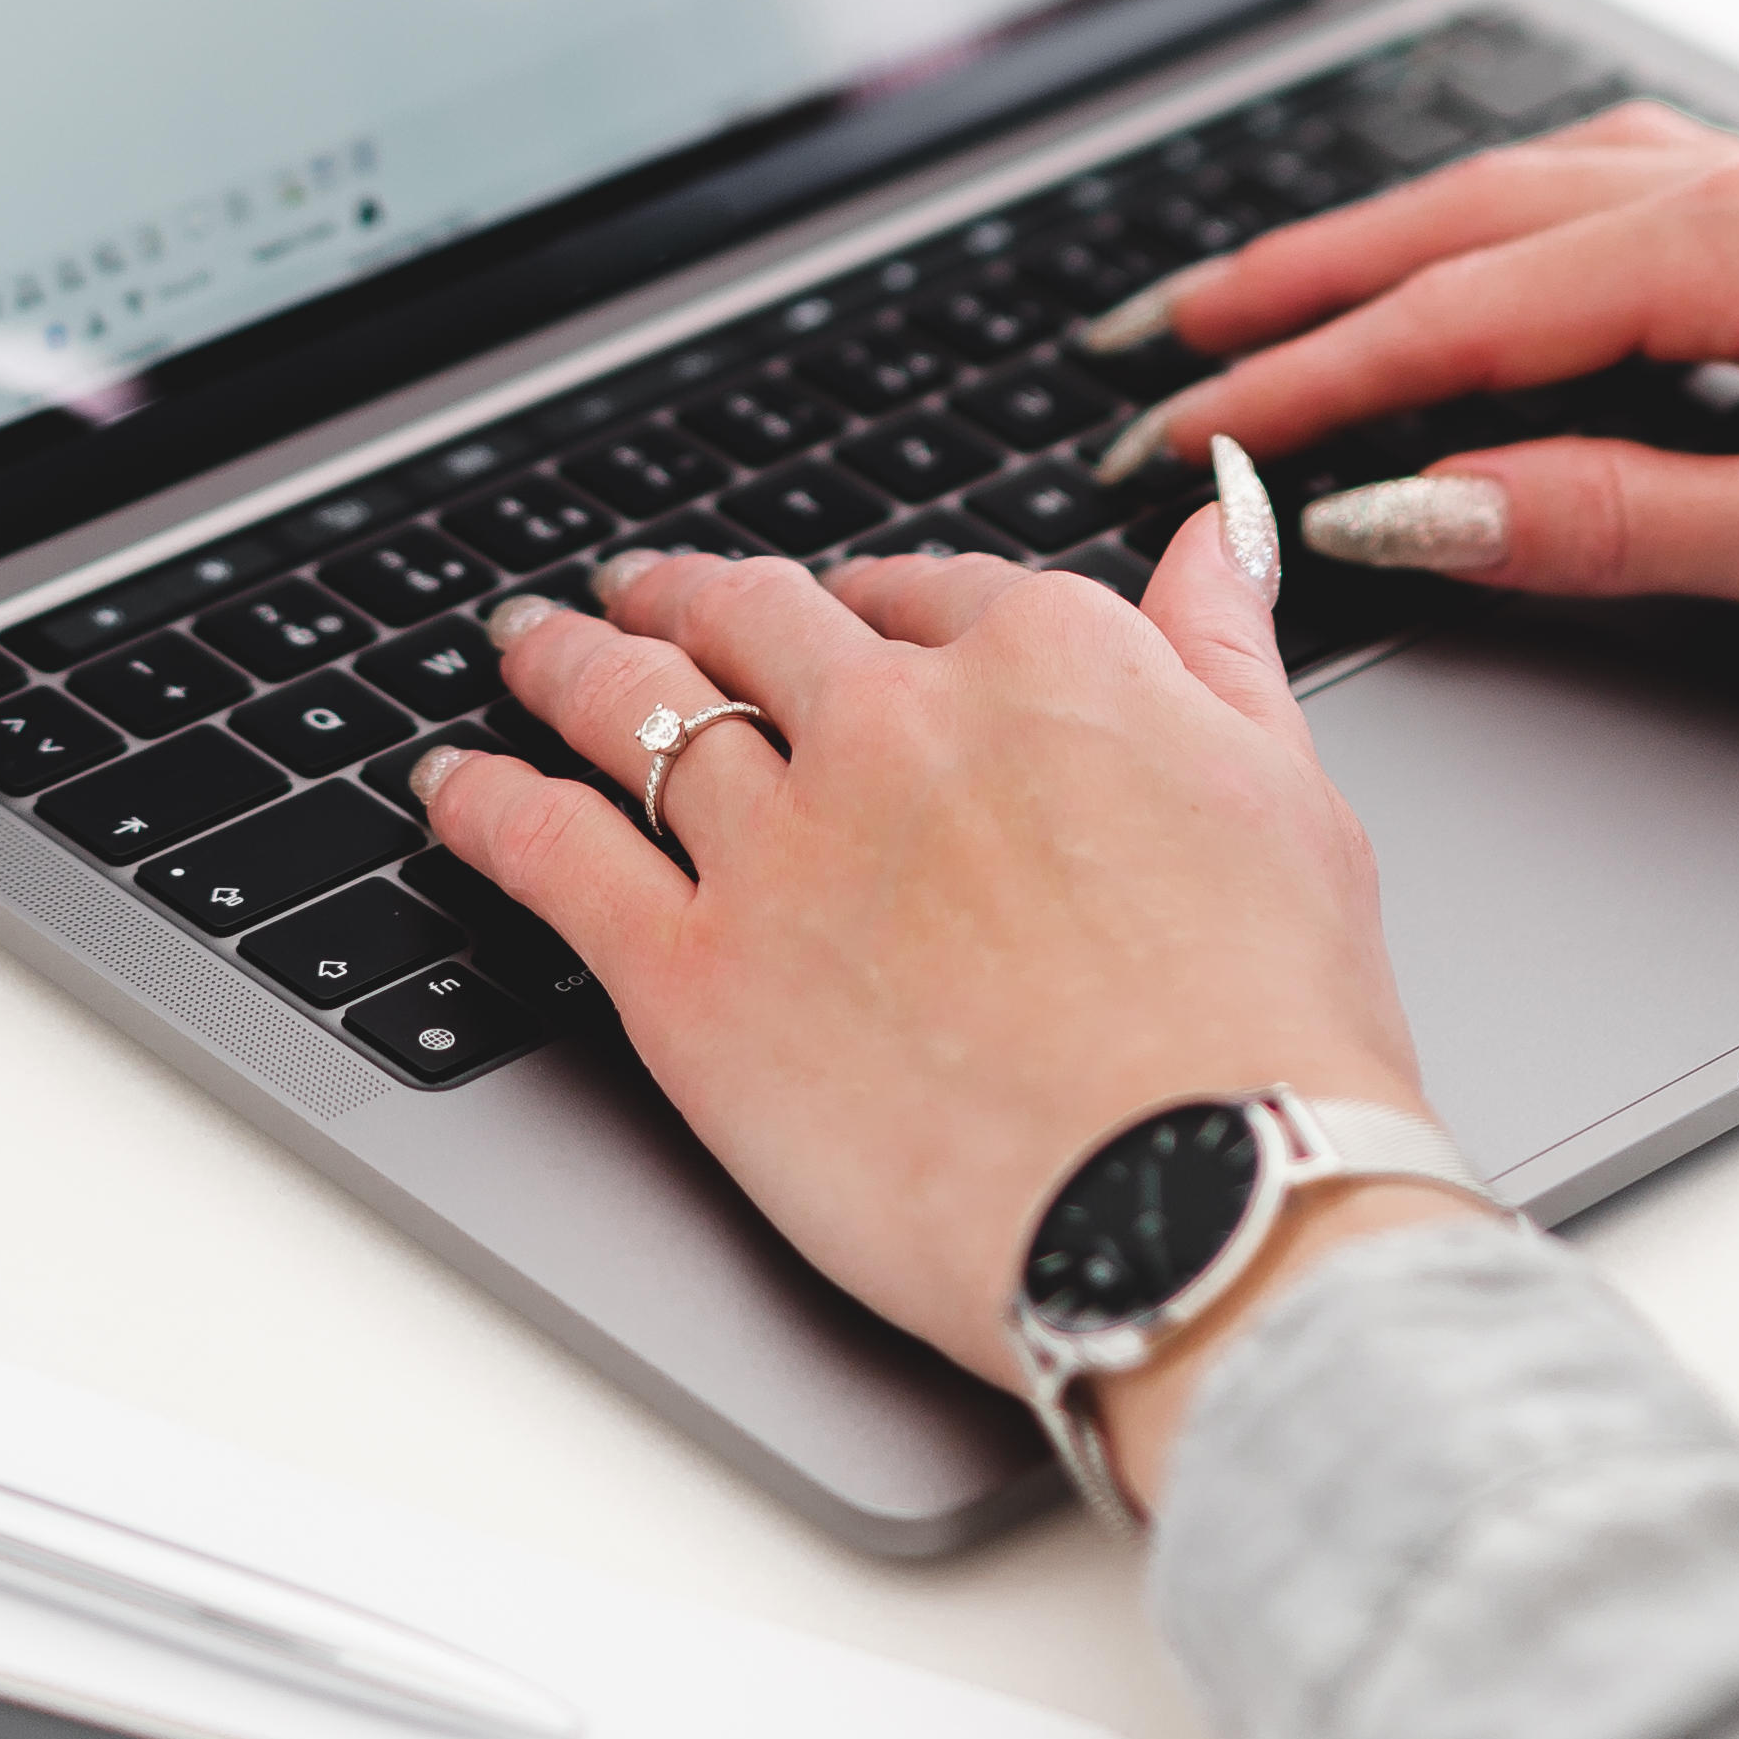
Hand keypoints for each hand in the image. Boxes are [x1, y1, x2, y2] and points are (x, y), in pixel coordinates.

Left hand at [406, 525, 1431, 1402]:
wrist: (1201, 1202)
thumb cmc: (1269, 1028)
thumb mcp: (1288, 794)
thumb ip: (1226, 651)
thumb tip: (1216, 536)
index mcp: (1044, 660)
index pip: (924, 593)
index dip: (870, 603)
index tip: (843, 615)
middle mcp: (895, 722)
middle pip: (755, 626)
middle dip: (690, 599)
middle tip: (644, 591)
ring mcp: (780, 841)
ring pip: (635, 707)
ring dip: (566, 663)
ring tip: (528, 644)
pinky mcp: (691, 971)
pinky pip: (553, 853)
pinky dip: (486, 806)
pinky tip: (450, 786)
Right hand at [1086, 110, 1738, 692]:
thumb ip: (1600, 520)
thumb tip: (1407, 511)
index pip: (1460, 316)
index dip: (1304, 380)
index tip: (1180, 432)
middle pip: (1471, 216)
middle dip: (1300, 276)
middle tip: (1160, 329)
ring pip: (1545, 187)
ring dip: (1401, 238)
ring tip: (1282, 292)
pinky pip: (1630, 189)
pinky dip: (1518, 224)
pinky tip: (1496, 262)